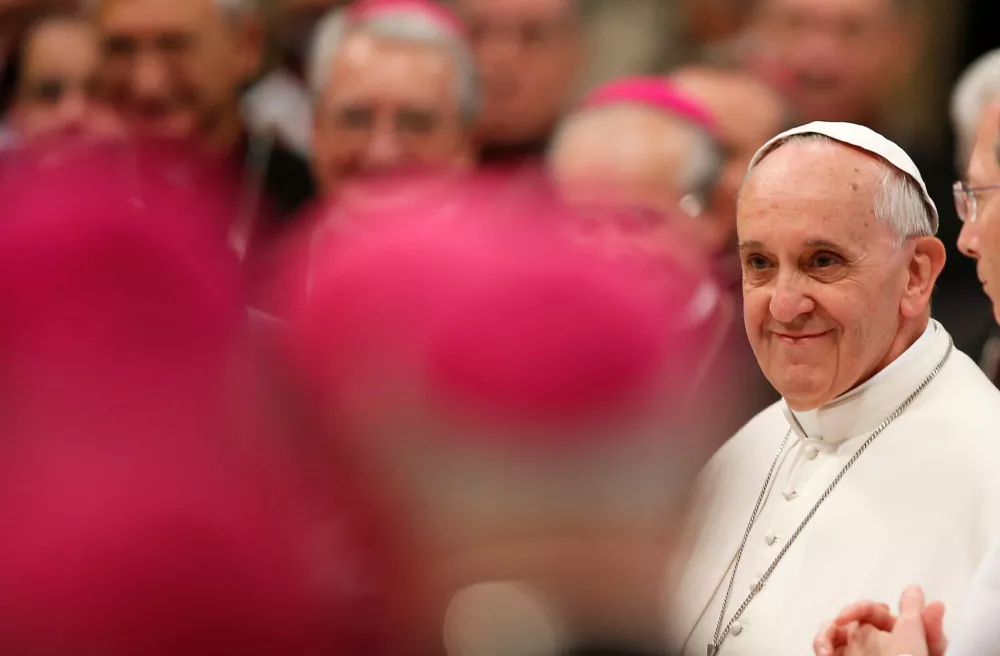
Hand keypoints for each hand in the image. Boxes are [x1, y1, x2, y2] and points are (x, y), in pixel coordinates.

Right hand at [813, 586, 946, 655]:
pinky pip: (824, 649)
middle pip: (849, 619)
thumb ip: (919, 616)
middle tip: (839, 623)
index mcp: (895, 635)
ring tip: (824, 649)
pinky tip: (824, 655)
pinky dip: (820, 647)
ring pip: (832, 633)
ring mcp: (856, 655)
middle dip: (841, 618)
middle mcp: (874, 645)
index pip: (873, 611)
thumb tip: (915, 590)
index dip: (859, 608)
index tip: (848, 615)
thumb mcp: (921, 641)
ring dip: (824, 635)